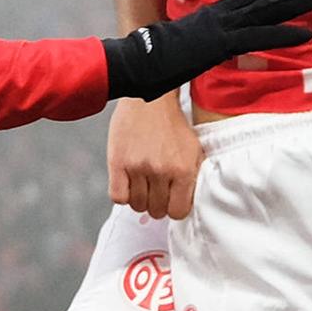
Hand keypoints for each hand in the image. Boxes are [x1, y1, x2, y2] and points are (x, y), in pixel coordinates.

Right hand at [101, 0, 311, 101]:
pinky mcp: (220, 44)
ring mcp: (222, 26)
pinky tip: (306, 34)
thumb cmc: (158, 55)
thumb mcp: (193, 42)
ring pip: (268, 8)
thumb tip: (221, 39)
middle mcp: (224, 12)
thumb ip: (211, 36)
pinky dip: (282, 34)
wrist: (136, 61)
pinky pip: (256, 38)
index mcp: (218, 11)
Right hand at [108, 95, 203, 218]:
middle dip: (156, 202)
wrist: (150, 97)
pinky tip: (128, 181)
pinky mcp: (118, 162)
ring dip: (139, 198)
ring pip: (137, 205)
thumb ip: (191, 179)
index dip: (173, 208)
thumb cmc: (172, 124)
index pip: (178, 212)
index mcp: (183, 169)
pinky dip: (123, 194)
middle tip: (155, 187)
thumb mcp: (193, 150)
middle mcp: (161, 171)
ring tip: (142, 181)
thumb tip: (185, 205)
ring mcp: (138, 167)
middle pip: (156, 211)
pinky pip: (118, 197)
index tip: (170, 199)